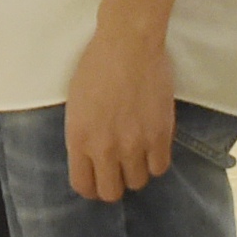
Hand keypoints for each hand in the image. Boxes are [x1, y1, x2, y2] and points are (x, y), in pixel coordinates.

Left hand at [64, 19, 174, 201]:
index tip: (97, 179)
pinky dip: (156, 161)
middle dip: (113, 183)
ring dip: (136, 170)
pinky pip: (160, 167)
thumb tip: (91, 158)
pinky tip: (152, 146)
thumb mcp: (76, 105)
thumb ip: (82, 135)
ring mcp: (134, 144)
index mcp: (79, 139)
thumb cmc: (97, 66)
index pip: (83, 186)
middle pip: (111, 192)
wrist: (128, 44)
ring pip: (138, 182)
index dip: (91, 186)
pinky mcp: (160, 136)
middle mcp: (105, 147)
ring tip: (136, 152)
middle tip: (118, 170)